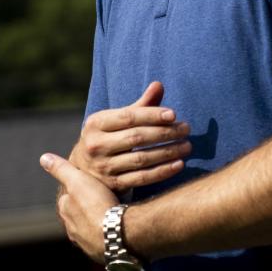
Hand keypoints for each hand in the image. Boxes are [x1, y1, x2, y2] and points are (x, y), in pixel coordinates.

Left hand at [40, 152, 117, 263]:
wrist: (118, 234)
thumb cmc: (97, 205)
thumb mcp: (78, 180)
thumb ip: (62, 169)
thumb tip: (44, 158)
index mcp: (66, 211)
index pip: (68, 198)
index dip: (79, 189)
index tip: (90, 185)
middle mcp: (73, 231)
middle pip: (79, 215)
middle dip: (88, 209)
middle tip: (103, 198)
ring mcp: (88, 244)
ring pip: (92, 230)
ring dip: (99, 223)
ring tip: (113, 214)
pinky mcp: (104, 253)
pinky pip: (106, 241)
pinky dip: (110, 235)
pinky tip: (120, 229)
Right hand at [70, 81, 190, 191]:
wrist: (84, 170)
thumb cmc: (108, 137)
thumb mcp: (116, 119)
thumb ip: (139, 105)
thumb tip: (158, 85)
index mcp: (96, 123)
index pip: (128, 117)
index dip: (152, 115)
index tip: (174, 114)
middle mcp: (96, 145)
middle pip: (136, 137)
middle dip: (165, 133)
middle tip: (186, 129)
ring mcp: (103, 167)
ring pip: (141, 159)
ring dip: (168, 152)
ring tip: (187, 146)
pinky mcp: (113, 185)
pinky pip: (142, 178)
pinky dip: (162, 171)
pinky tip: (179, 164)